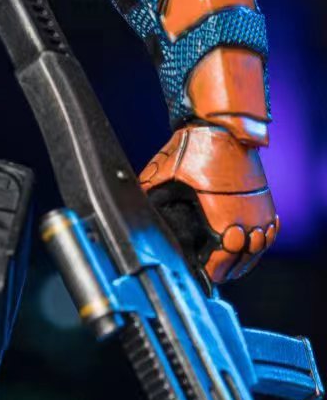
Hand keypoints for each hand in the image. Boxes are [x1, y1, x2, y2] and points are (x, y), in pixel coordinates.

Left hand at [139, 123, 278, 283]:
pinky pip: (270, 231)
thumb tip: (129, 206)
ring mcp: (259, 210)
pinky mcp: (266, 201)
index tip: (204, 273)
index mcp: (221, 217)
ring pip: (259, 248)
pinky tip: (251, 245)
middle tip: (214, 273)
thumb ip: (149, 195)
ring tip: (231, 264)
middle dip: (227, 268)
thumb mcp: (163, 174)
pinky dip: (261, 242)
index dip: (213, 270)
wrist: (223, 126)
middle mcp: (246, 218)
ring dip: (245, 258)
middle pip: (242, 259)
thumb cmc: (193, 148)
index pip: (223, 260)